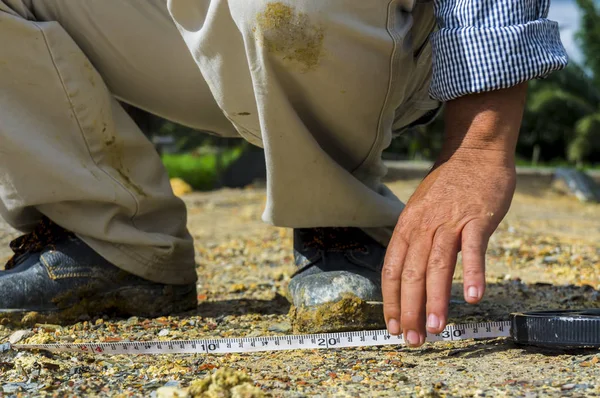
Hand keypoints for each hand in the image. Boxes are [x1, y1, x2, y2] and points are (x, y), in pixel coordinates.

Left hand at [381, 84, 527, 346]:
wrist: (473, 152)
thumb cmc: (448, 187)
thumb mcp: (420, 212)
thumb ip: (416, 241)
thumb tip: (410, 276)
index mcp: (406, 228)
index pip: (391, 270)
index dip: (390, 300)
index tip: (392, 326)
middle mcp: (422, 227)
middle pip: (410, 273)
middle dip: (409, 309)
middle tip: (412, 339)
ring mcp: (449, 222)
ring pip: (437, 266)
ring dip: (435, 299)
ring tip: (435, 328)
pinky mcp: (476, 219)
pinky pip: (473, 249)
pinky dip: (473, 273)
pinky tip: (473, 297)